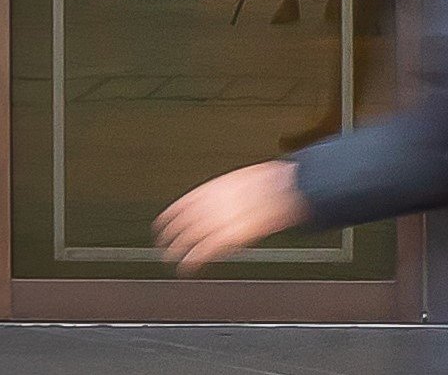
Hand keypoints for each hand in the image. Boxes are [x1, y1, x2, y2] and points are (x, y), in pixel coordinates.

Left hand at [156, 161, 309, 271]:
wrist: (286, 190)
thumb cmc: (272, 184)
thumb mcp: (245, 180)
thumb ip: (226, 193)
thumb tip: (217, 200)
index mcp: (216, 188)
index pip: (184, 204)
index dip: (169, 216)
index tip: (160, 224)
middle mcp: (214, 203)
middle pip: (185, 222)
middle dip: (171, 235)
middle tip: (162, 244)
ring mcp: (221, 219)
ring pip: (191, 237)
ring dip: (178, 249)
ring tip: (171, 259)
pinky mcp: (230, 236)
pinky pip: (206, 250)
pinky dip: (194, 260)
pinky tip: (188, 267)